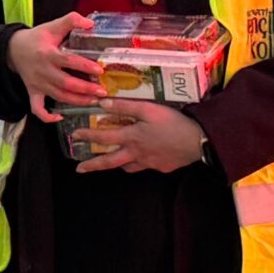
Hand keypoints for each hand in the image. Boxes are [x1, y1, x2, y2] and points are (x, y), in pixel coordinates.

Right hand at [6, 12, 103, 126]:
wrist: (13, 49)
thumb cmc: (37, 38)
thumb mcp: (52, 26)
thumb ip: (71, 20)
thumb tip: (90, 22)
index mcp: (48, 54)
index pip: (67, 61)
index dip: (84, 66)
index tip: (100, 70)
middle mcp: (43, 71)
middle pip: (65, 84)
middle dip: (85, 89)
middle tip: (102, 91)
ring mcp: (37, 84)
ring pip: (58, 96)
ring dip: (77, 101)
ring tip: (94, 101)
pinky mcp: (33, 92)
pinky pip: (37, 108)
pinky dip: (47, 116)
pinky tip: (60, 118)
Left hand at [72, 100, 208, 174]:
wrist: (198, 141)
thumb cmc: (173, 122)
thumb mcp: (148, 109)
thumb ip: (125, 107)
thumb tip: (102, 103)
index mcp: (131, 137)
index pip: (103, 137)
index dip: (88, 136)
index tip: (75, 136)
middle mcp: (136, 153)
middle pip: (109, 162)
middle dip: (93, 165)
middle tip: (80, 169)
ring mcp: (149, 163)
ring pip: (127, 167)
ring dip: (117, 164)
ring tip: (112, 161)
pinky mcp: (162, 167)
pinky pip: (145, 167)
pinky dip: (139, 163)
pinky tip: (143, 157)